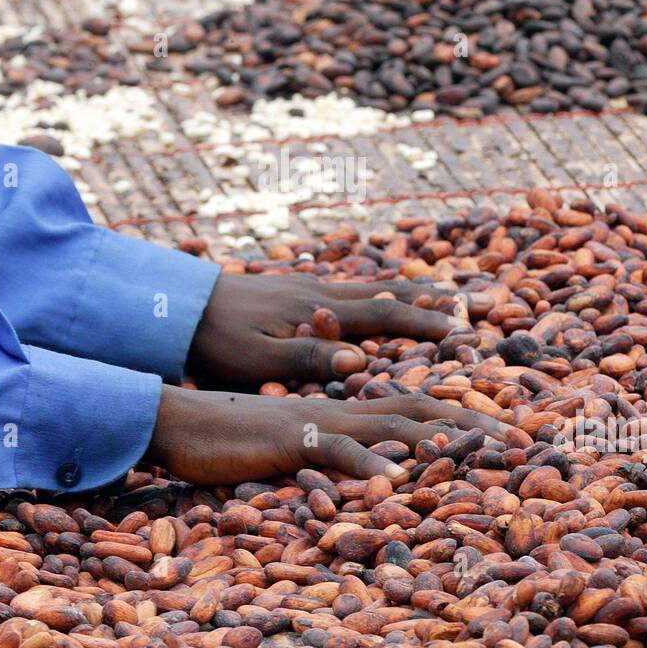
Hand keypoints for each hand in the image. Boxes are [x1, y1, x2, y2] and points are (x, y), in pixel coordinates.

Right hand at [151, 387, 499, 484]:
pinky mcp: (290, 442)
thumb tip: (366, 475)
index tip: (505, 434)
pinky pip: (336, 451)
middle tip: (524, 443)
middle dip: (472, 426)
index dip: (459, 417)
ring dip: (440, 438)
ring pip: (390, 424)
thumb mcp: (289, 449)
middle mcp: (339, 411)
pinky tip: (396, 480)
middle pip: (418, 410)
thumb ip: (326, 456)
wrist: (179, 421)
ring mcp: (317, 423)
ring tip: (484, 453)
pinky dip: (368, 464)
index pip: (411, 408)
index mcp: (342, 412)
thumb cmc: (230, 441)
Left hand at [189, 272, 464, 385]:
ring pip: (370, 286)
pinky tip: (378, 294)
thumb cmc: (214, 341)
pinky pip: (348, 287)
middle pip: (388, 292)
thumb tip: (361, 361)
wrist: (177, 305)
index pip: (385, 314)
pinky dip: (376, 289)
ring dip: (408, 290)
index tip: (463, 330)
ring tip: (439, 293)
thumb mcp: (256, 359)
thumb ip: (308, 358)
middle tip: (469, 305)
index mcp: (319, 312)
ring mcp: (307, 287)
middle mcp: (321, 293)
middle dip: (431, 300)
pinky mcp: (293, 290)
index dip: (426, 322)